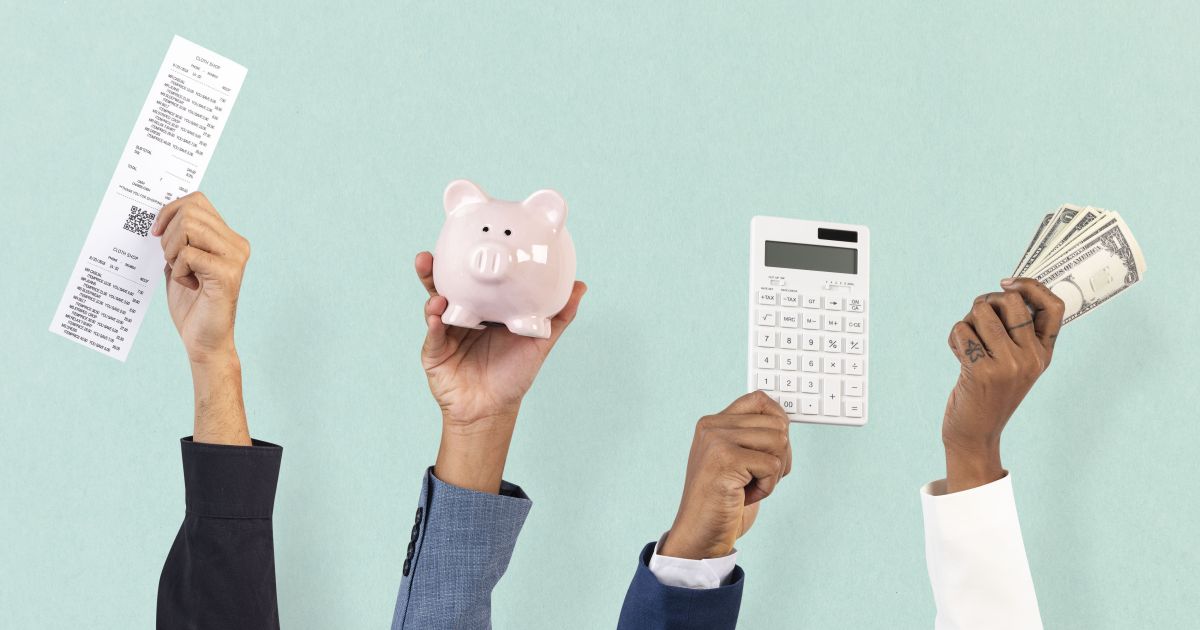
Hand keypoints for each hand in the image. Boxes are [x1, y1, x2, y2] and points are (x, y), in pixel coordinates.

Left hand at [152, 192, 250, 363]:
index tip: (156, 231)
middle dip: (168, 233)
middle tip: (170, 259)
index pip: (197, 201)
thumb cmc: (191, 305)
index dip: (170, 210)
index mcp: (228, 238)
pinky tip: (189, 285)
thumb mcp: (180, 264)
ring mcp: (235, 258)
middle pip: (191, 211)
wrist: (204, 341)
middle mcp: (236, 244)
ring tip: (180, 271)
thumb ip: (177, 239)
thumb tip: (159, 217)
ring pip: (189, 227)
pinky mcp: (227, 274)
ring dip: (172, 250)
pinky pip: (188, 254)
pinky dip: (178, 270)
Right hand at [415, 251, 585, 491]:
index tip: (466, 237)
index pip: (474, 280)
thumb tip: (581, 285)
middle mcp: (463, 316)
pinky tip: (437, 313)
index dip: (468, 260)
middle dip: (437, 269)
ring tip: (429, 272)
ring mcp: (445, 332)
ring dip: (429, 287)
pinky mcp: (434, 352)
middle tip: (431, 254)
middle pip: (447, 286)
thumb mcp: (539, 341)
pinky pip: (432, 334)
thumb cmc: (514, 375)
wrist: (492, 410)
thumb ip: (558, 315)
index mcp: (485, 309)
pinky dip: (433, 322)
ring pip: (433, 304)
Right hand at [660, 391, 791, 559]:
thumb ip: (752, 437)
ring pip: (779, 441)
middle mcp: (712, 426)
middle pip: (777, 423)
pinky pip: (773, 465)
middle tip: (758, 477)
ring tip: (749, 486)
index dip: (778, 420)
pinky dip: (768, 487)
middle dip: (780, 455)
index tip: (775, 447)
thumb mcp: (736, 461)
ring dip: (774, 472)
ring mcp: (717, 441)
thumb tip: (784, 420)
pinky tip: (746, 495)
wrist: (700, 535)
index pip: (759, 399)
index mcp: (713, 423)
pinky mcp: (726, 459)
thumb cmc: (723, 502)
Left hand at [942, 278, 1064, 491]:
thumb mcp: (1014, 364)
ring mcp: (1009, 365)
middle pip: (1011, 301)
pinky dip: (954, 338)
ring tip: (967, 343)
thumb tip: (1006, 289)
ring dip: (967, 321)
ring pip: (982, 312)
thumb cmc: (989, 392)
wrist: (975, 433)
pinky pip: (961, 331)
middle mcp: (1032, 358)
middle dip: (986, 302)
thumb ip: (1017, 333)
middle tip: (977, 320)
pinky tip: (958, 356)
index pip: (1054, 307)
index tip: (1007, 283)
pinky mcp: (982, 372)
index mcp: (1044, 353)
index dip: (1032, 286)